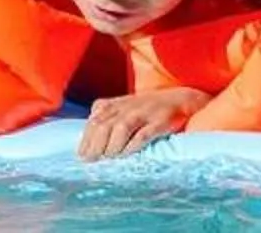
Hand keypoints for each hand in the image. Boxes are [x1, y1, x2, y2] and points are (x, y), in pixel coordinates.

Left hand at [75, 86, 208, 159]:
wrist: (178, 99)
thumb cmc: (145, 108)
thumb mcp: (122, 108)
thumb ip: (105, 119)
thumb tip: (86, 142)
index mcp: (115, 104)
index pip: (95, 120)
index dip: (86, 138)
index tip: (81, 156)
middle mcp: (127, 107)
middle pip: (105, 124)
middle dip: (96, 145)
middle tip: (91, 161)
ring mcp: (144, 113)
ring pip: (121, 127)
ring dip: (112, 145)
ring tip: (108, 159)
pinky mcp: (159, 122)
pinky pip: (144, 133)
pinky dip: (133, 145)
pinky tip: (126, 155)